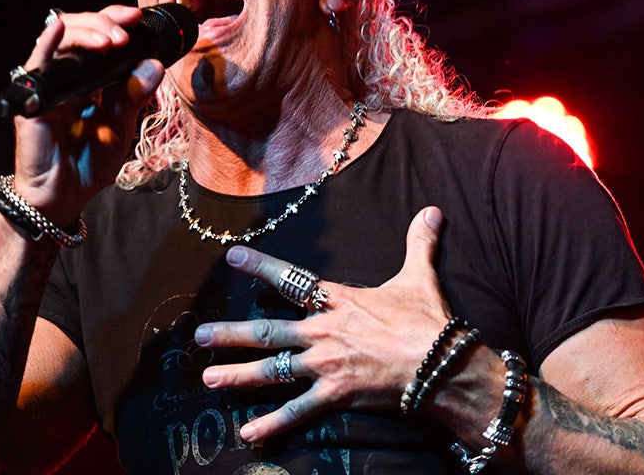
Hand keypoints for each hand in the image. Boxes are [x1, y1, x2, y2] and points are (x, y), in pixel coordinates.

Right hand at [11, 5, 164, 224]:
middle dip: (104, 24)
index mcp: (88, 77)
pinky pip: (36, 65)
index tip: (138, 17)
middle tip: (127, 32)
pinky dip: (47, 44)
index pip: (98, 35)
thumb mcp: (121, 127)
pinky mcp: (32, 99)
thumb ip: (134, 96)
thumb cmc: (88, 163)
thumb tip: (154, 64)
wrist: (64, 197)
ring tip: (112, 41)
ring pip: (60, 40)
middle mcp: (65, 74)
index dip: (114, 20)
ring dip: (87, 33)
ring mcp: (47, 83)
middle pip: (79, 29)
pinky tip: (58, 29)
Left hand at [192, 206, 455, 442]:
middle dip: (231, 334)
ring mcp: (326, 364)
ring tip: (209, 378)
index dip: (261, 267)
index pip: (293, 279)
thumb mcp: (420, 277)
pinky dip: (273, 422)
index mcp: (339, 300)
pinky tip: (248, 431)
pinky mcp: (336, 394)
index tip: (232, 257)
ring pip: (273, 369)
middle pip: (268, 331)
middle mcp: (324, 331)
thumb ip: (418, 244)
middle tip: (199, 336)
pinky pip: (298, 410)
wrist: (444, 364)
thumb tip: (432, 211)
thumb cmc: (429, 321)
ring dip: (239, 375)